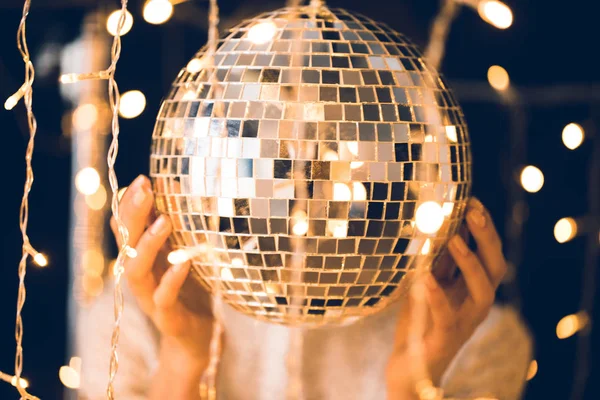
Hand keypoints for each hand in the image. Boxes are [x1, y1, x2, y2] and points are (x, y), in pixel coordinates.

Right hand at [111, 175, 212, 398]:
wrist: (196, 338)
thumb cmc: (189, 291)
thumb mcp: (179, 256)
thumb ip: (173, 232)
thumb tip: (174, 192)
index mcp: (142, 259)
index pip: (126, 228)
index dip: (129, 204)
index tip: (143, 179)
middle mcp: (140, 277)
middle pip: (126, 244)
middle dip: (132, 215)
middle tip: (144, 189)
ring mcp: (150, 298)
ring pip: (137, 271)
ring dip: (147, 245)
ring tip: (163, 221)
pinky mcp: (166, 317)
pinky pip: (163, 297)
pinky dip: (171, 279)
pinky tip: (182, 262)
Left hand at [386, 197, 506, 398]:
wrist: (409, 363)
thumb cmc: (420, 317)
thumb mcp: (428, 281)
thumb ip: (438, 259)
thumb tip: (438, 220)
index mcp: (473, 285)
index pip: (488, 251)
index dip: (483, 225)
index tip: (471, 199)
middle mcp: (476, 301)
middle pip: (495, 266)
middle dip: (487, 237)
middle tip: (473, 210)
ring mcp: (466, 320)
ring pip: (482, 290)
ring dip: (470, 262)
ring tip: (454, 239)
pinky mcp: (447, 337)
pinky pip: (447, 315)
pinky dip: (437, 295)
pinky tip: (425, 278)